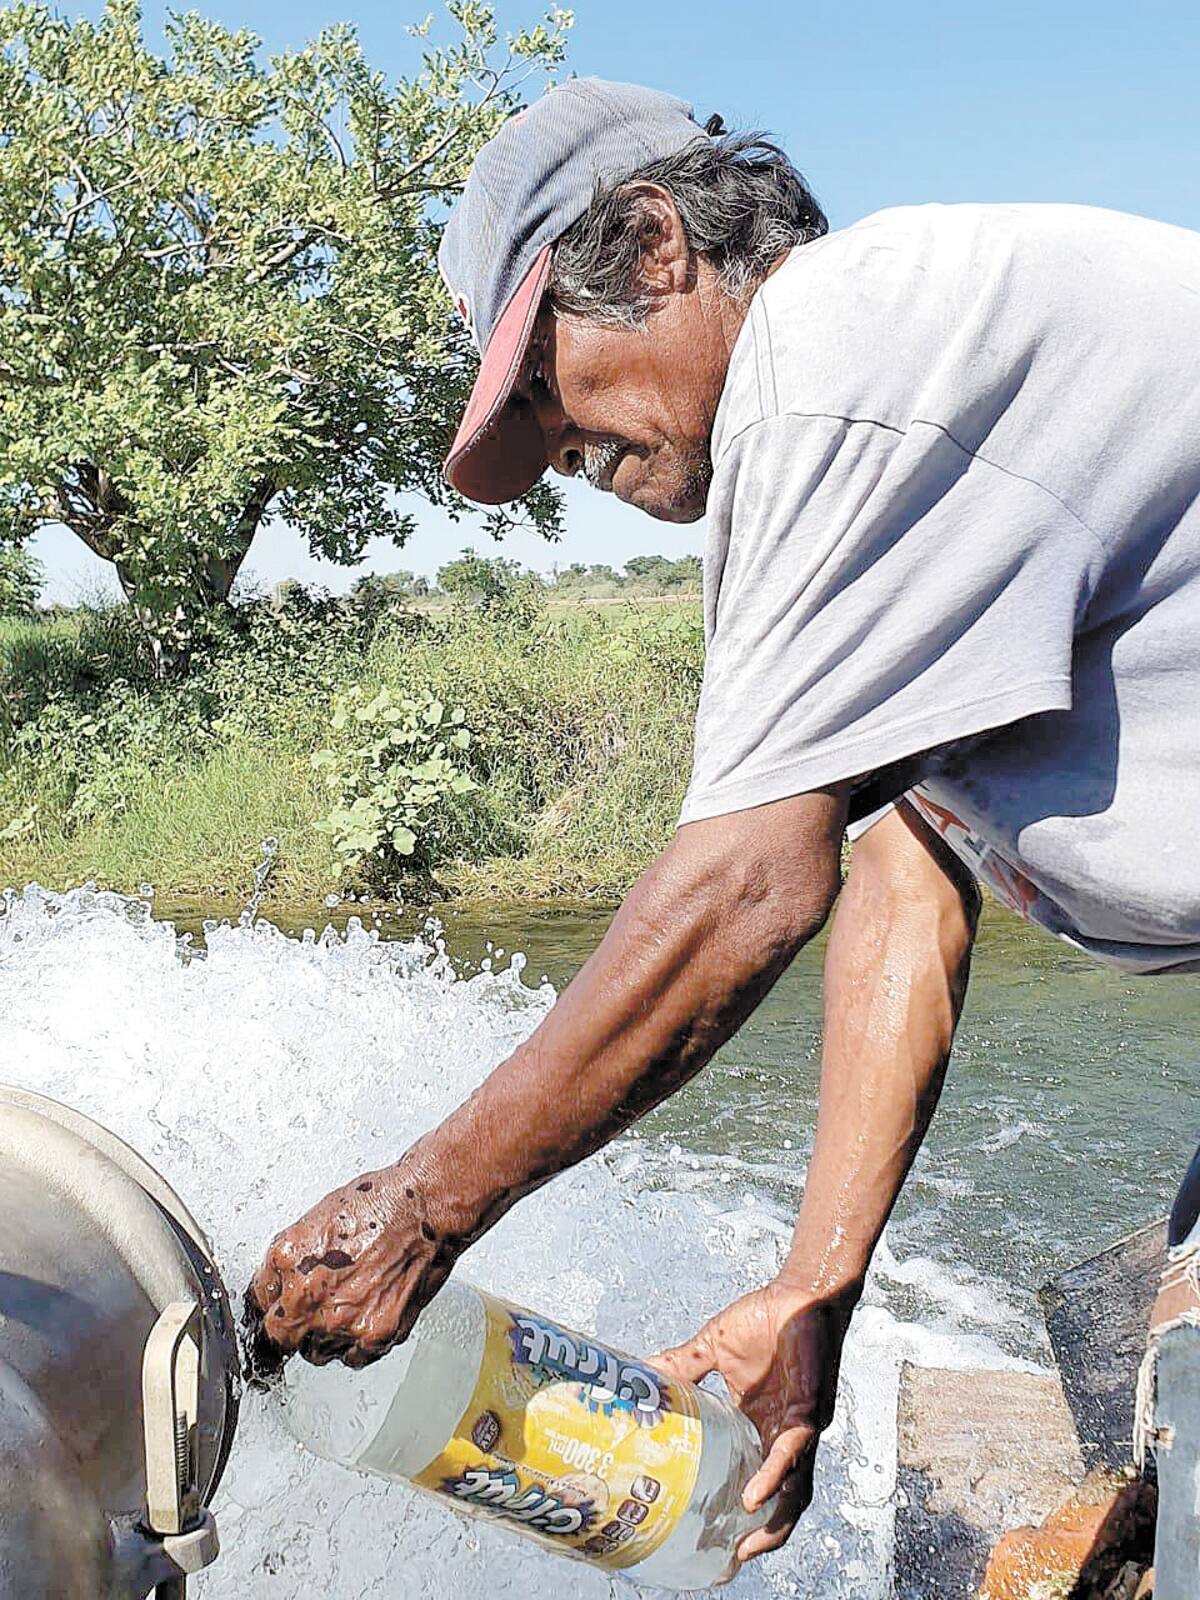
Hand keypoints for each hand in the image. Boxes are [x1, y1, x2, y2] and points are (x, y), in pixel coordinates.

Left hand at [245, 1160, 457, 1375]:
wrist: (427, 1209)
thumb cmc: (379, 1204)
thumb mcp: (316, 1219)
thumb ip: (288, 1260)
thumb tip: (275, 1284)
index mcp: (287, 1260)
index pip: (259, 1301)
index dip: (273, 1301)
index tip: (281, 1304)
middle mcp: (308, 1295)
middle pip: (282, 1335)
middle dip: (294, 1324)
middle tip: (317, 1306)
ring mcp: (340, 1320)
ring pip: (316, 1352)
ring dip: (325, 1336)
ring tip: (349, 1305)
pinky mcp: (373, 1336)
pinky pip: (351, 1357)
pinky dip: (356, 1343)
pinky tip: (368, 1313)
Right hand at [654, 1277, 856, 1559]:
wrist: (801, 1292)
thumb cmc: (766, 1318)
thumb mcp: (713, 1346)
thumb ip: (682, 1365)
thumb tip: (640, 1371)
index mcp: (759, 1422)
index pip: (753, 1474)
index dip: (741, 1507)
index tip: (713, 1529)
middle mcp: (782, 1433)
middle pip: (783, 1497)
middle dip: (765, 1532)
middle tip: (734, 1555)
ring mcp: (798, 1426)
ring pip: (796, 1488)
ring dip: (775, 1520)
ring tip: (748, 1544)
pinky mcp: (809, 1411)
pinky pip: (793, 1452)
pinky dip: (775, 1475)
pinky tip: (755, 1495)